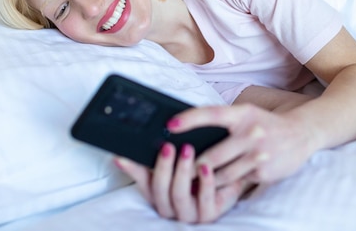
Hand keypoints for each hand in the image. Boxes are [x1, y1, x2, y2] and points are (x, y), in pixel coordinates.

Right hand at [115, 142, 250, 222]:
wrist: (231, 181)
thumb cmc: (200, 171)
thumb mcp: (178, 161)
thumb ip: (159, 154)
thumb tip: (138, 140)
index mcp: (159, 193)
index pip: (142, 181)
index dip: (132, 169)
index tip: (124, 156)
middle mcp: (170, 206)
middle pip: (159, 189)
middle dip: (163, 166)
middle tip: (167, 146)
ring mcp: (188, 213)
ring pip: (179, 194)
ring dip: (182, 171)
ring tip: (187, 150)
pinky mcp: (208, 214)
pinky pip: (204, 200)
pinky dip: (205, 182)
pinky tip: (206, 166)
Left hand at [166, 103, 315, 187]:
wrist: (301, 134)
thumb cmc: (264, 124)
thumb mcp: (246, 114)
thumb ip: (224, 122)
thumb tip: (191, 132)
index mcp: (242, 114)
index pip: (212, 114)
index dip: (190, 119)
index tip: (170, 124)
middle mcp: (251, 132)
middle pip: (213, 155)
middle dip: (193, 166)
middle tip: (178, 169)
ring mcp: (258, 154)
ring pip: (222, 173)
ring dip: (207, 178)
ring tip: (194, 180)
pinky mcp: (263, 171)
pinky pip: (237, 181)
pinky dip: (226, 183)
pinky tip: (220, 183)